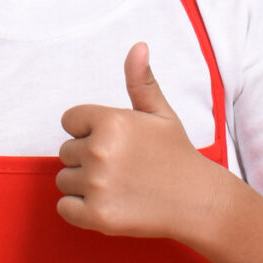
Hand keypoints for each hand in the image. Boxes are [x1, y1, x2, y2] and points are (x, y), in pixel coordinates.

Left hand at [55, 42, 211, 238]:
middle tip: (121, 166)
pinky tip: (108, 203)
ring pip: (64, 180)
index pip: (69, 121)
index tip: (116, 142)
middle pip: (66, 152)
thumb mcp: (161, 112)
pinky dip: (79, 210)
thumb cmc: (176, 154)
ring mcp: (97, 185)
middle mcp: (100, 151)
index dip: (89, 131)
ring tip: (118, 185)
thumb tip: (138, 46)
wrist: (197, 201)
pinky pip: (65, 208)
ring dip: (83, 185)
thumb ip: (141, 80)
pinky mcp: (97, 216)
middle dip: (87, 158)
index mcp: (111, 120)